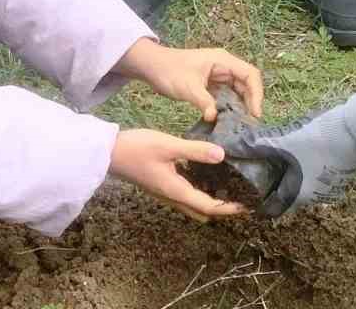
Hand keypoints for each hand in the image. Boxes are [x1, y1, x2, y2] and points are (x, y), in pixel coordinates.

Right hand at [109, 128, 244, 222]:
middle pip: (202, 209)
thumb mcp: (168, 146)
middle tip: (240, 198)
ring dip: (210, 199)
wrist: (108, 154)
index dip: (228, 208)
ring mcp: (165, 191)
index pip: (208, 206)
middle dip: (222, 208)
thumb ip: (195, 151)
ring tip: (228, 186)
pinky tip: (204, 173)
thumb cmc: (137, 149)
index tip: (246, 208)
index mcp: (176, 191)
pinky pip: (184, 193)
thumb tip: (222, 155)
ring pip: (192, 203)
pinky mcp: (160, 184)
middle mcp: (172, 196)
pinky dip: (199, 189)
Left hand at [116, 39, 263, 122]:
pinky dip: (230, 108)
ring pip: (238, 91)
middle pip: (247, 83)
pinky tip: (229, 122)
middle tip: (250, 125)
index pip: (250, 74)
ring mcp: (218, 75)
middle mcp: (224, 66)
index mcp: (223, 60)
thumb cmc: (170, 71)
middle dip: (251, 102)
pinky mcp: (211, 84)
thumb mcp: (187, 87)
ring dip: (241, 106)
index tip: (255, 114)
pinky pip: (227, 96)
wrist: (153, 67)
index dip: (257, 93)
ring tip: (242, 126)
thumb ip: (203, 101)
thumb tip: (214, 118)